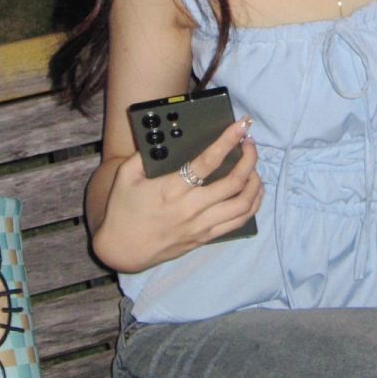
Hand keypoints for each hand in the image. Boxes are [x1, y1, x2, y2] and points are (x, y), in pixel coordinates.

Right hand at [93, 118, 263, 272]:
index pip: (208, 161)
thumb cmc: (123, 210)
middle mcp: (192, 208)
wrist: (121, 250)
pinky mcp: (204, 238)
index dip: (228, 141)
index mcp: (172, 188)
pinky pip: (238, 223)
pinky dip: (252, 205)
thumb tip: (161, 137)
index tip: (241, 126)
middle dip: (249, 158)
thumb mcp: (125, 176)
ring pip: (243, 205)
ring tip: (254, 167)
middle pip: (234, 182)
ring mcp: (201, 226)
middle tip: (250, 143)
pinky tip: (253, 192)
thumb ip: (143, 154)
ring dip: (255, 182)